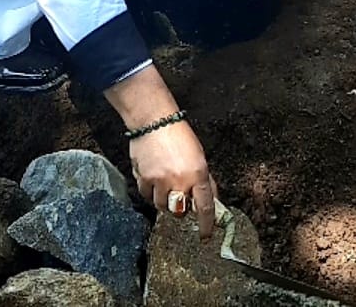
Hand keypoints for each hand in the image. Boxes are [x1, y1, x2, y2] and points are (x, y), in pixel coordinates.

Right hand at [129, 123, 217, 238]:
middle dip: (180, 208)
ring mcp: (161, 181)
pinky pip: (146, 195)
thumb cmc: (179, 135)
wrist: (154, 119)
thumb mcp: (199, 156)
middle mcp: (180, 180)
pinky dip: (149, 189)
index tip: (205, 236)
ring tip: (164, 181)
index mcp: (198, 174)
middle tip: (179, 196)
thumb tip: (211, 200)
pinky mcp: (144, 178)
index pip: (205, 208)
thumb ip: (204, 180)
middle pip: (180, 212)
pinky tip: (152, 174)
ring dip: (164, 198)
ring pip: (162, 206)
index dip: (206, 226)